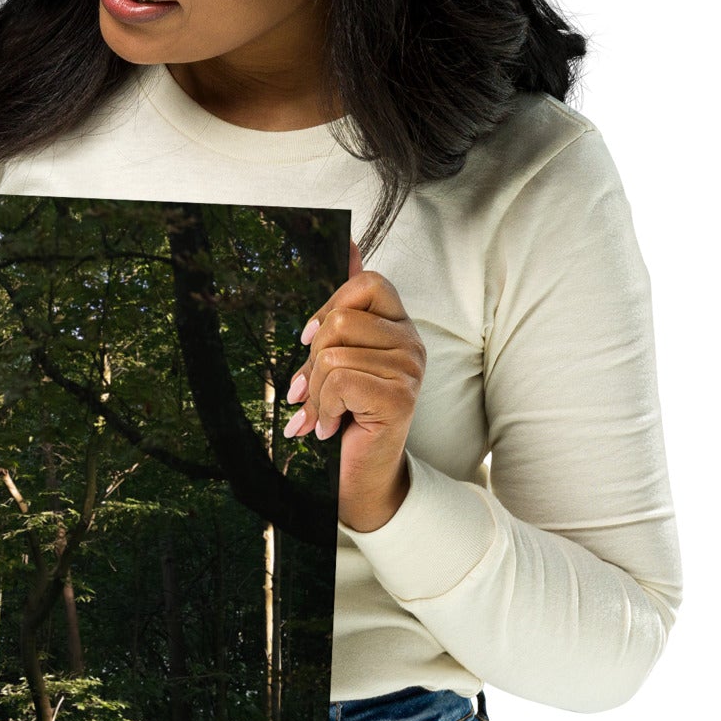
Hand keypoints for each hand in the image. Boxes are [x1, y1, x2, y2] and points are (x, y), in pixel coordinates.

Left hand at [281, 240, 424, 532]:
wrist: (360, 476)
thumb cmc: (347, 416)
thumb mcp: (338, 356)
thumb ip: (343, 306)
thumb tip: (348, 244)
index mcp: (398, 326)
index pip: (367, 282)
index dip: (330, 306)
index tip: (309, 339)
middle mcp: (411, 343)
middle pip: (342, 320)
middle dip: (312, 360)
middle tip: (310, 390)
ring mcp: (410, 370)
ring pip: (335, 354)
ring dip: (316, 392)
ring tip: (322, 414)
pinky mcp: (399, 397)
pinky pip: (341, 381)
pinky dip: (323, 409)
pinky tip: (330, 426)